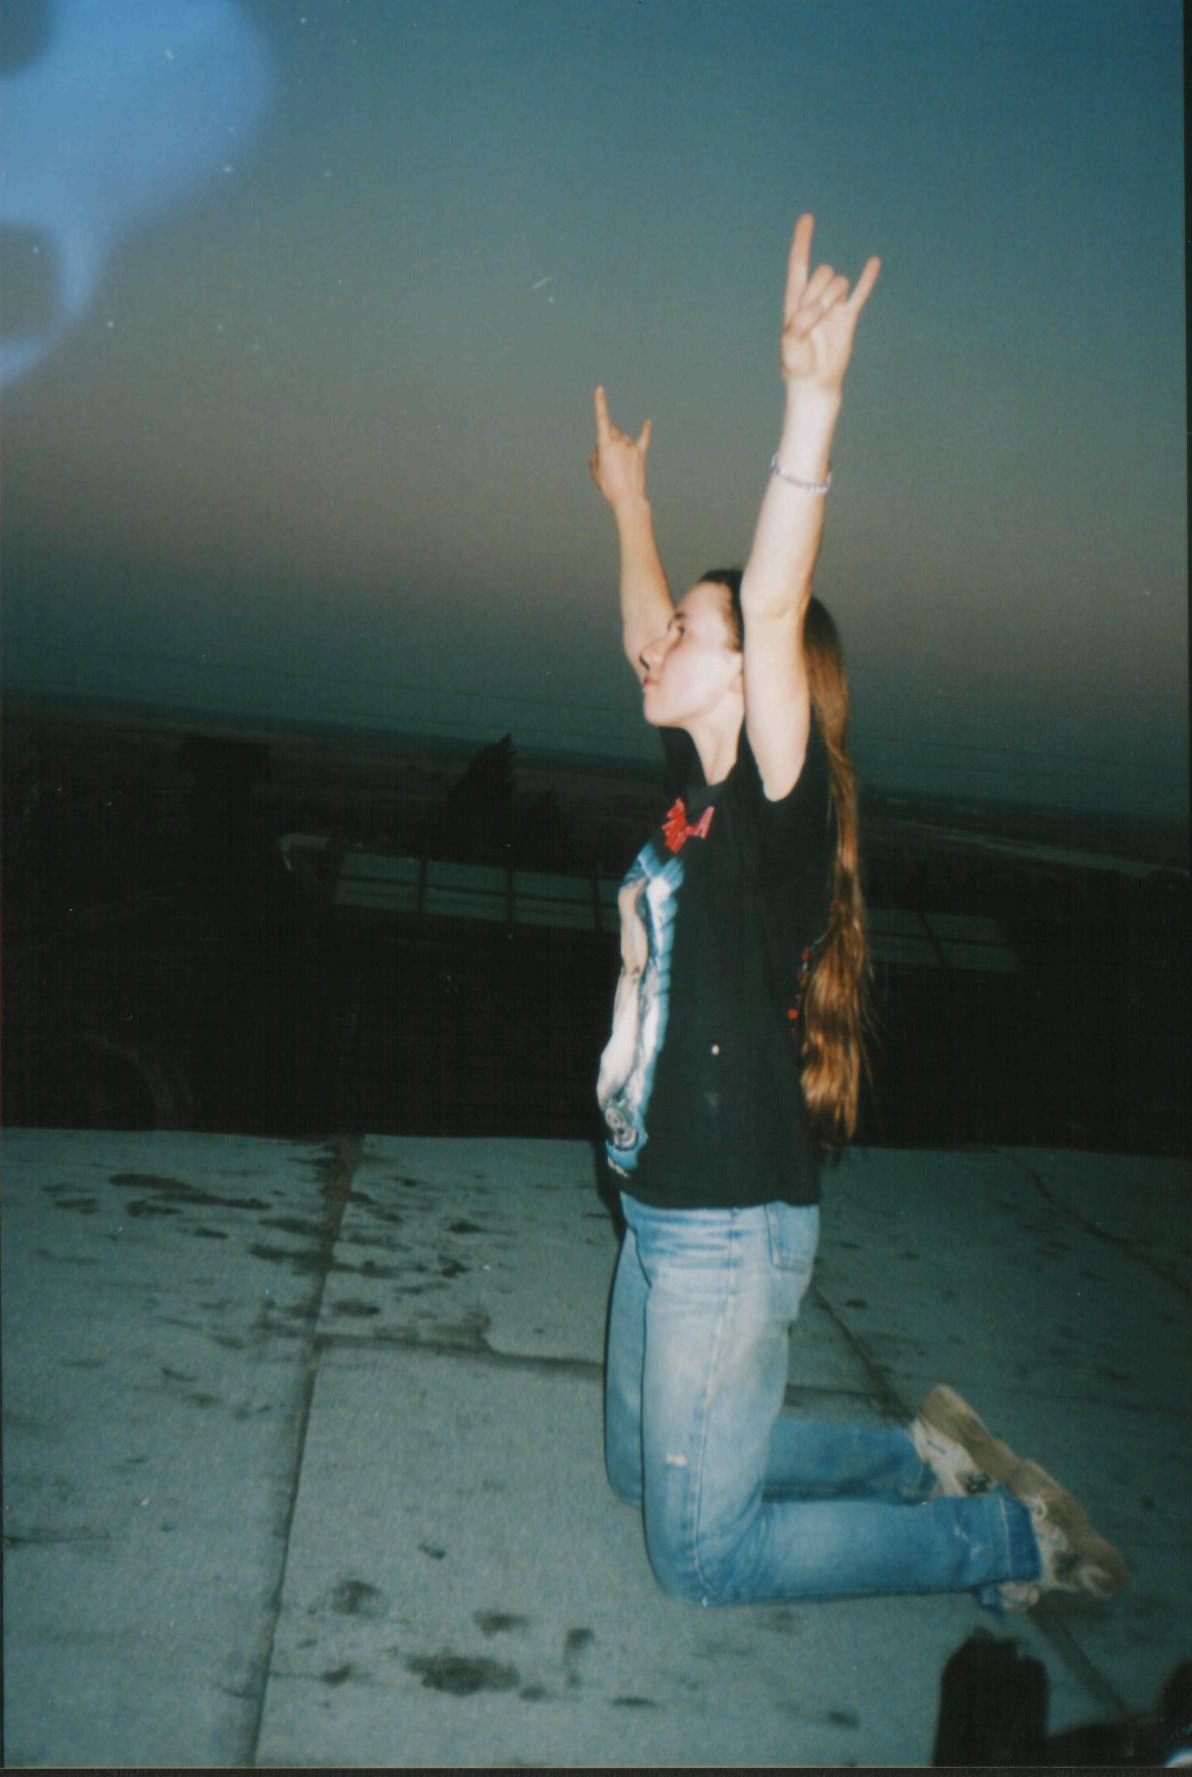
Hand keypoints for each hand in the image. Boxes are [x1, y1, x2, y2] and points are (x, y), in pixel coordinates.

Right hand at [589, 385, 652, 508]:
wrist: (628, 498)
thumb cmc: (609, 487)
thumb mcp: (596, 472)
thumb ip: (596, 456)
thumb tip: (603, 450)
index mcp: (606, 444)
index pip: (602, 418)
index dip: (600, 403)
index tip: (600, 389)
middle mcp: (620, 441)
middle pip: (612, 431)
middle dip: (608, 438)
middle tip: (608, 460)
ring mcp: (631, 446)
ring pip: (623, 438)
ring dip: (619, 446)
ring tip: (619, 467)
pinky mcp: (641, 453)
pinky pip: (643, 438)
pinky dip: (644, 430)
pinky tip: (647, 422)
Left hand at [780, 213, 880, 393]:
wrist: (814, 383)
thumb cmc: (797, 366)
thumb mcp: (789, 346)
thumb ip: (798, 325)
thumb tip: (817, 309)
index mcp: (795, 300)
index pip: (798, 264)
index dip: (802, 241)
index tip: (807, 218)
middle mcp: (814, 298)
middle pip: (822, 273)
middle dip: (820, 291)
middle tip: (814, 318)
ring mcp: (832, 306)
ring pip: (839, 282)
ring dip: (834, 298)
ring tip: (827, 320)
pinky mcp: (848, 317)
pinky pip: (860, 293)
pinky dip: (867, 278)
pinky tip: (873, 261)